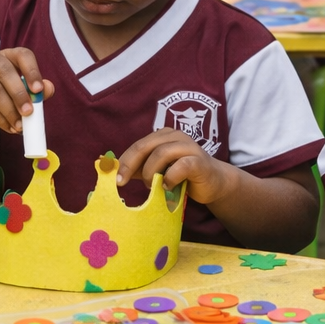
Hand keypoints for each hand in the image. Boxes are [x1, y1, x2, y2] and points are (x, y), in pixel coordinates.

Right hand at [0, 48, 52, 134]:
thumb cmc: (9, 96)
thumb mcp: (26, 92)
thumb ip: (38, 90)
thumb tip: (49, 89)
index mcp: (8, 55)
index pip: (22, 55)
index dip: (32, 70)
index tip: (39, 89)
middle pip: (5, 72)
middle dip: (19, 94)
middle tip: (29, 112)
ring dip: (10, 111)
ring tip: (20, 125)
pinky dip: (0, 120)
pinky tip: (10, 127)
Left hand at [116, 129, 231, 202]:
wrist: (214, 183)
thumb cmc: (183, 176)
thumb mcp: (157, 171)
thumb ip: (138, 168)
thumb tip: (110, 167)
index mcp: (163, 135)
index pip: (138, 146)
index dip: (124, 161)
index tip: (114, 178)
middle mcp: (176, 136)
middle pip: (145, 146)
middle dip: (130, 165)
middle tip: (122, 182)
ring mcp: (189, 147)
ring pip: (161, 153)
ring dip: (152, 173)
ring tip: (152, 187)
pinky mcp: (199, 161)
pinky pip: (181, 166)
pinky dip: (170, 178)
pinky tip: (169, 187)